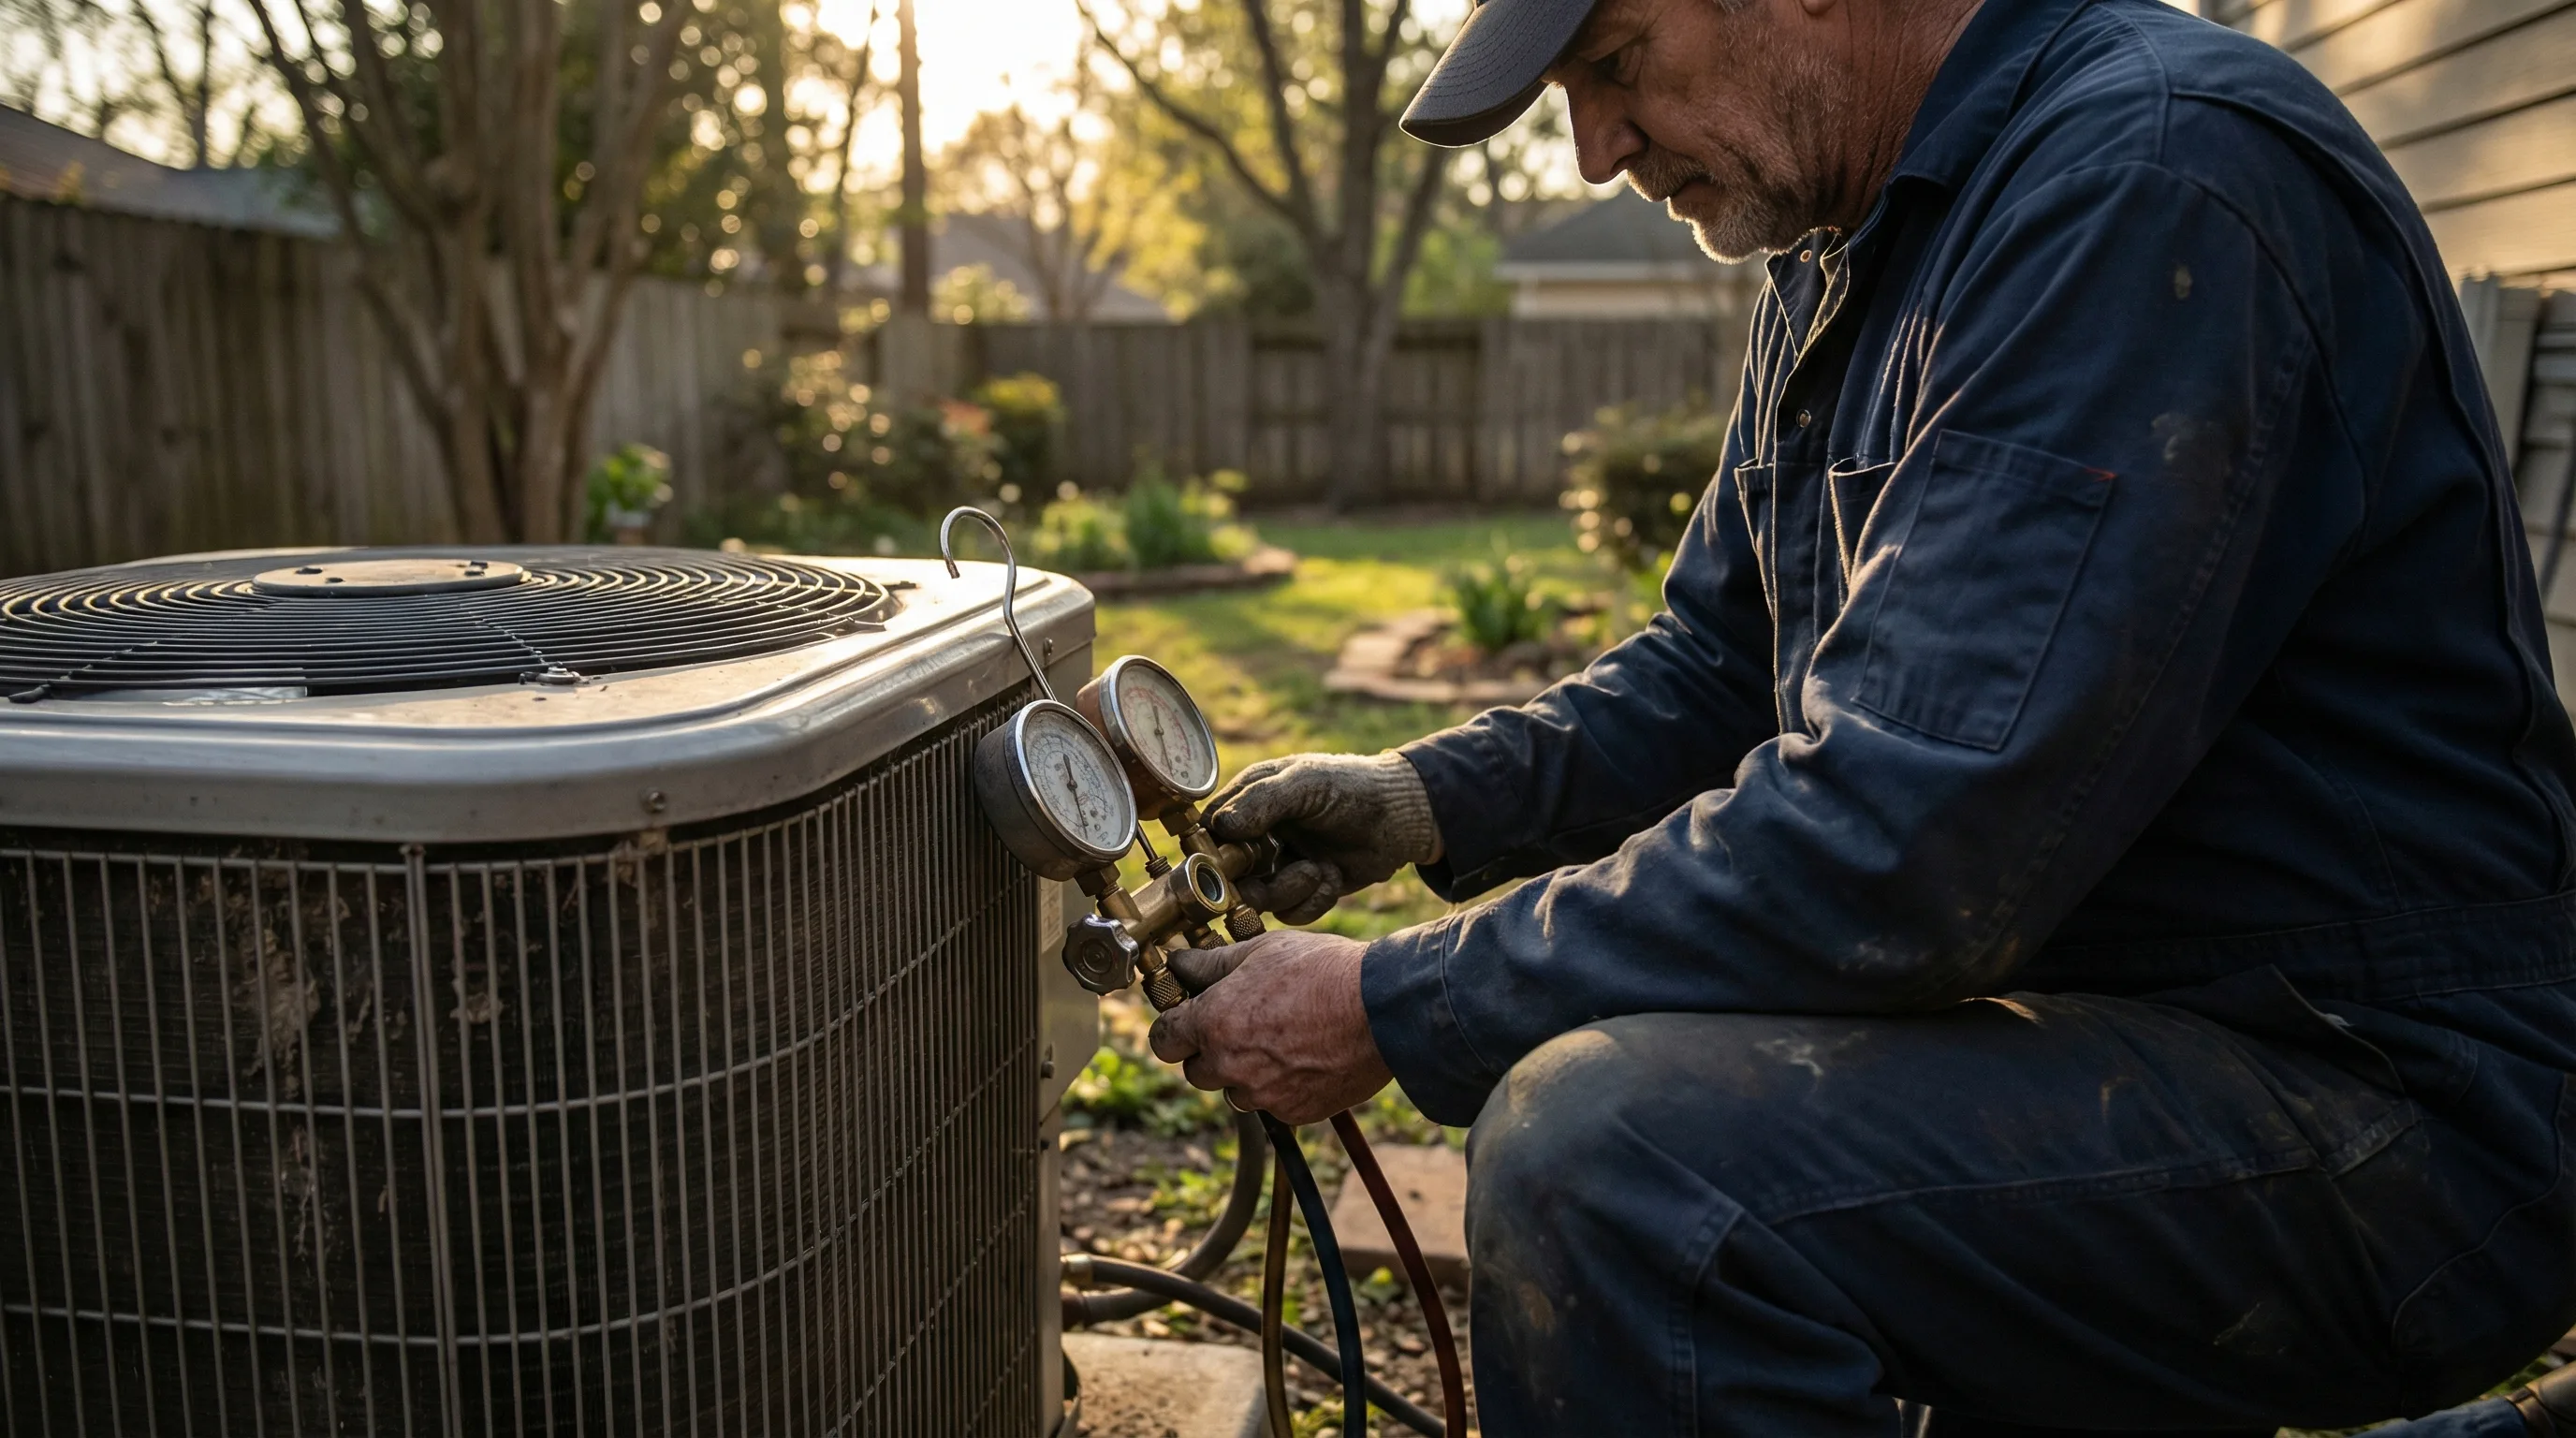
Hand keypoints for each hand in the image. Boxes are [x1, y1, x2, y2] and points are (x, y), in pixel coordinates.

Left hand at [1147, 930, 1392, 1123]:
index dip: (1173, 1028)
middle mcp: (1231, 1065)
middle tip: (1240, 1026)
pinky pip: (1273, 1105)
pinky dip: (1281, 1088)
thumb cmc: (1324, 971)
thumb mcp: (1263, 951)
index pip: (1163, 1040)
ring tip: (1279, 1042)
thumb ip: (1213, 964)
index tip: (1186, 1019)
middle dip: (1210, 1051)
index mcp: (1214, 1022)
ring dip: (1245, 1073)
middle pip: (1195, 1071)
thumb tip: (1181, 963)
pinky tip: (1305, 1058)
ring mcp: (1263, 1093)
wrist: (1383, 1008)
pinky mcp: (1294, 1111)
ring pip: (1235, 1091)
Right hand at [1205, 751, 1440, 922]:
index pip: (1209, 831)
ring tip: (1317, 870)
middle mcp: (1259, 834)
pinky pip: (1290, 913)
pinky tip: (1332, 878)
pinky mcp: (1305, 889)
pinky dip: (1311, 902)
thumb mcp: (1306, 784)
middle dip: (1251, 881)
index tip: (1231, 862)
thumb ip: (1262, 801)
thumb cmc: (1354, 787)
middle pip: (1228, 874)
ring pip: (1258, 898)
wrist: (1405, 817)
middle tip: (1277, 869)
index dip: (1213, 851)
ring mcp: (1281, 864)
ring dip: (1287, 890)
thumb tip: (1221, 826)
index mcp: (1250, 799)